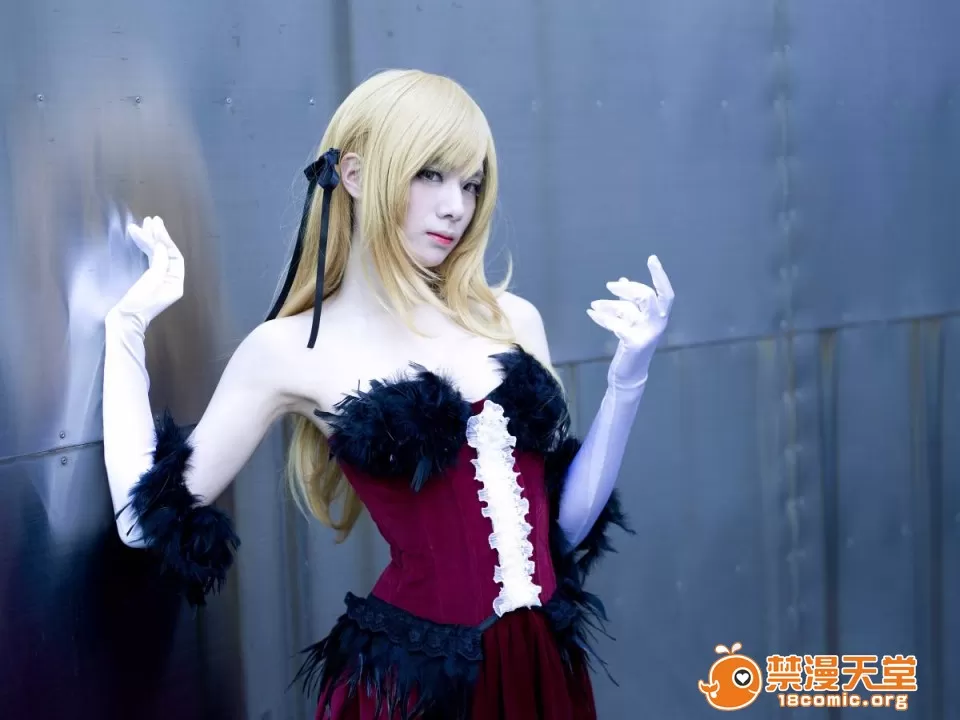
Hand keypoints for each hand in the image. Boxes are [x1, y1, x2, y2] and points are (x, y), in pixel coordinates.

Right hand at [107, 215, 184, 333]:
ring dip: (149, 239)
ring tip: (143, 224)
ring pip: (156, 255)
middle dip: (158, 236)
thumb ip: (159, 262)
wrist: (123, 321)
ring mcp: (158, 281)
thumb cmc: (138, 303)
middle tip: (150, 220)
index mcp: (175, 283)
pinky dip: (143, 248)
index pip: (174, 256)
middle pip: (166, 254)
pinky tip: (138, 237)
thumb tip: (161, 246)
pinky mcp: (146, 281)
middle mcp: (170, 281)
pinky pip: (148, 261)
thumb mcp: (151, 281)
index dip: (165, 240)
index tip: (155, 226)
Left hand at [586, 254, 673, 389]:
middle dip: (626, 289)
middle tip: (609, 285)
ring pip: (627, 309)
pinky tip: (592, 314)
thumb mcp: (632, 319)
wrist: (629, 372)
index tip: (652, 259)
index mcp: (660, 316)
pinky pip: (616, 324)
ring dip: (608, 305)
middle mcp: (658, 324)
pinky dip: (602, 317)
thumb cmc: (631, 343)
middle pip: (646, 296)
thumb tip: (623, 281)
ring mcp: (647, 334)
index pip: (666, 293)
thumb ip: (630, 302)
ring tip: (594, 305)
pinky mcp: (634, 343)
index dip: (660, 276)